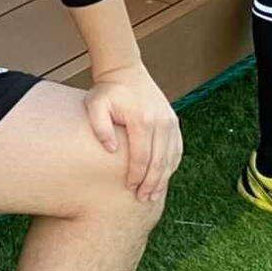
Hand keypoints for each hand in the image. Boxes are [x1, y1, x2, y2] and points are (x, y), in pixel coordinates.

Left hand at [83, 62, 181, 201]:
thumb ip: (100, 127)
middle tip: (143, 199)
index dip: (136, 175)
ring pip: (170, 157)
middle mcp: (160, 122)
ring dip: (163, 178)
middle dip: (151, 183)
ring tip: (153, 195)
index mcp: (142, 120)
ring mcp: (170, 122)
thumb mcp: (95, 105)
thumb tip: (111, 149)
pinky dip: (171, 164)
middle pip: (159, 161)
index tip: (129, 188)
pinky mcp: (173, 121)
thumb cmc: (106, 91)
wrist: (125, 71)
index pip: (142, 157)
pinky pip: (176, 148)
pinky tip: (164, 177)